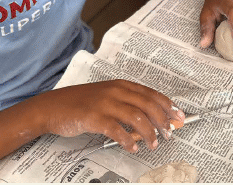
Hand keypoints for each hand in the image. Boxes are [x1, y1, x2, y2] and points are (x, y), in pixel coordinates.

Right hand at [42, 80, 184, 151]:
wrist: (54, 107)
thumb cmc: (82, 103)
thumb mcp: (108, 96)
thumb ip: (127, 103)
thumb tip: (150, 119)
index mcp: (122, 85)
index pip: (152, 93)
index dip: (168, 105)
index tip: (179, 115)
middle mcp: (116, 91)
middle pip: (148, 104)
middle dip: (162, 120)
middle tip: (169, 133)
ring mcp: (106, 103)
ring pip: (137, 117)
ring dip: (149, 133)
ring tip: (153, 144)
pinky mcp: (95, 117)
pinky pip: (117, 130)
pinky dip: (128, 140)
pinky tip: (133, 147)